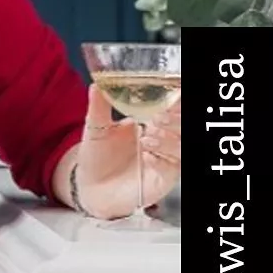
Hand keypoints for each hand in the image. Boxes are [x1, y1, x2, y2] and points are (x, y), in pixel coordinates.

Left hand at [75, 84, 180, 218]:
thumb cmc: (98, 156)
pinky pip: (173, 166)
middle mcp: (162, 137)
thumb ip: (99, 106)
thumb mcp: (96, 128)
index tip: (174, 89)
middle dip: (174, 118)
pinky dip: (161, 160)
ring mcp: (165, 157)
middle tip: (159, 117)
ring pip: (180, 144)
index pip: (169, 106)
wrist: (91, 187)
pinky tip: (147, 157)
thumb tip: (96, 85)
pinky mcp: (164, 176)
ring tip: (148, 136)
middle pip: (181, 124)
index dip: (173, 99)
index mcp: (149, 119)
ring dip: (168, 139)